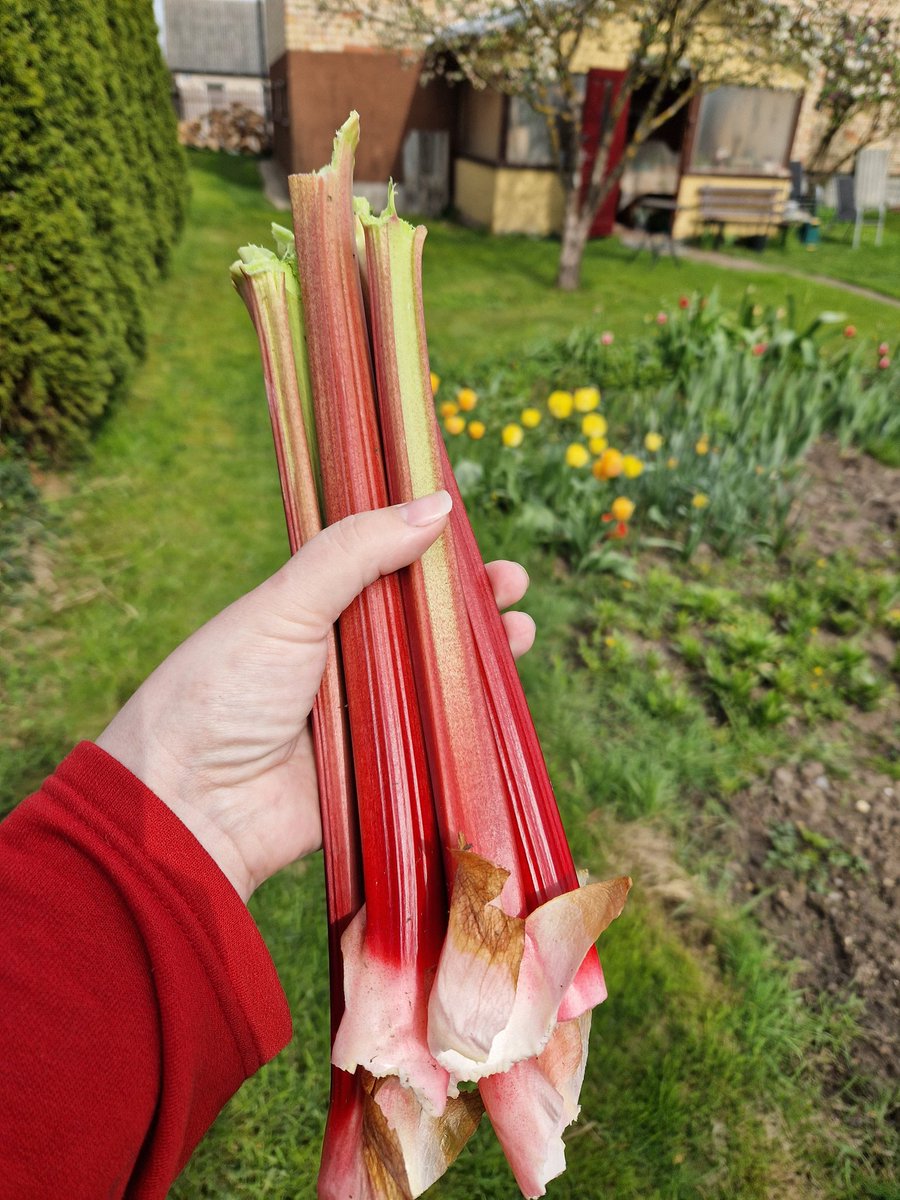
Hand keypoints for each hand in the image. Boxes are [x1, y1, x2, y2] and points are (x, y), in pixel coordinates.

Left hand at [96, 493, 534, 902]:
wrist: (190, 806)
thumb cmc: (223, 692)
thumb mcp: (285, 605)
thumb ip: (356, 552)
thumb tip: (436, 505)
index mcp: (313, 610)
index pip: (384, 568)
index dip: (430, 552)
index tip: (473, 535)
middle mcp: (342, 659)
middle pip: (420, 625)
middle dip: (470, 604)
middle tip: (512, 586)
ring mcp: (363, 716)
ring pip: (435, 680)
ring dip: (481, 658)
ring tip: (520, 633)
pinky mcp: (380, 769)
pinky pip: (434, 741)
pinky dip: (470, 721)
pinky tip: (501, 700)